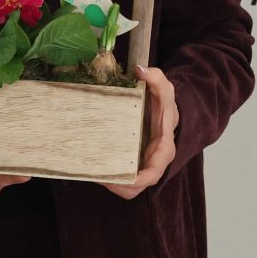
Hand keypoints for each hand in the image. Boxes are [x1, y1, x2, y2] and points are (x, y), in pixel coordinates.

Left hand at [102, 65, 178, 199]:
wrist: (164, 111)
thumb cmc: (164, 104)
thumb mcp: (164, 88)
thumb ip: (156, 78)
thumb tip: (140, 70)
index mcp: (163, 149)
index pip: (153, 173)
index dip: (138, 179)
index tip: (122, 179)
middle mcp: (153, 162)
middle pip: (136, 186)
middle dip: (118, 186)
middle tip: (98, 176)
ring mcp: (141, 165)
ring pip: (127, 187)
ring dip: (111, 184)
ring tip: (92, 172)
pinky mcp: (131, 163)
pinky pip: (121, 177)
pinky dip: (109, 177)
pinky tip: (94, 167)